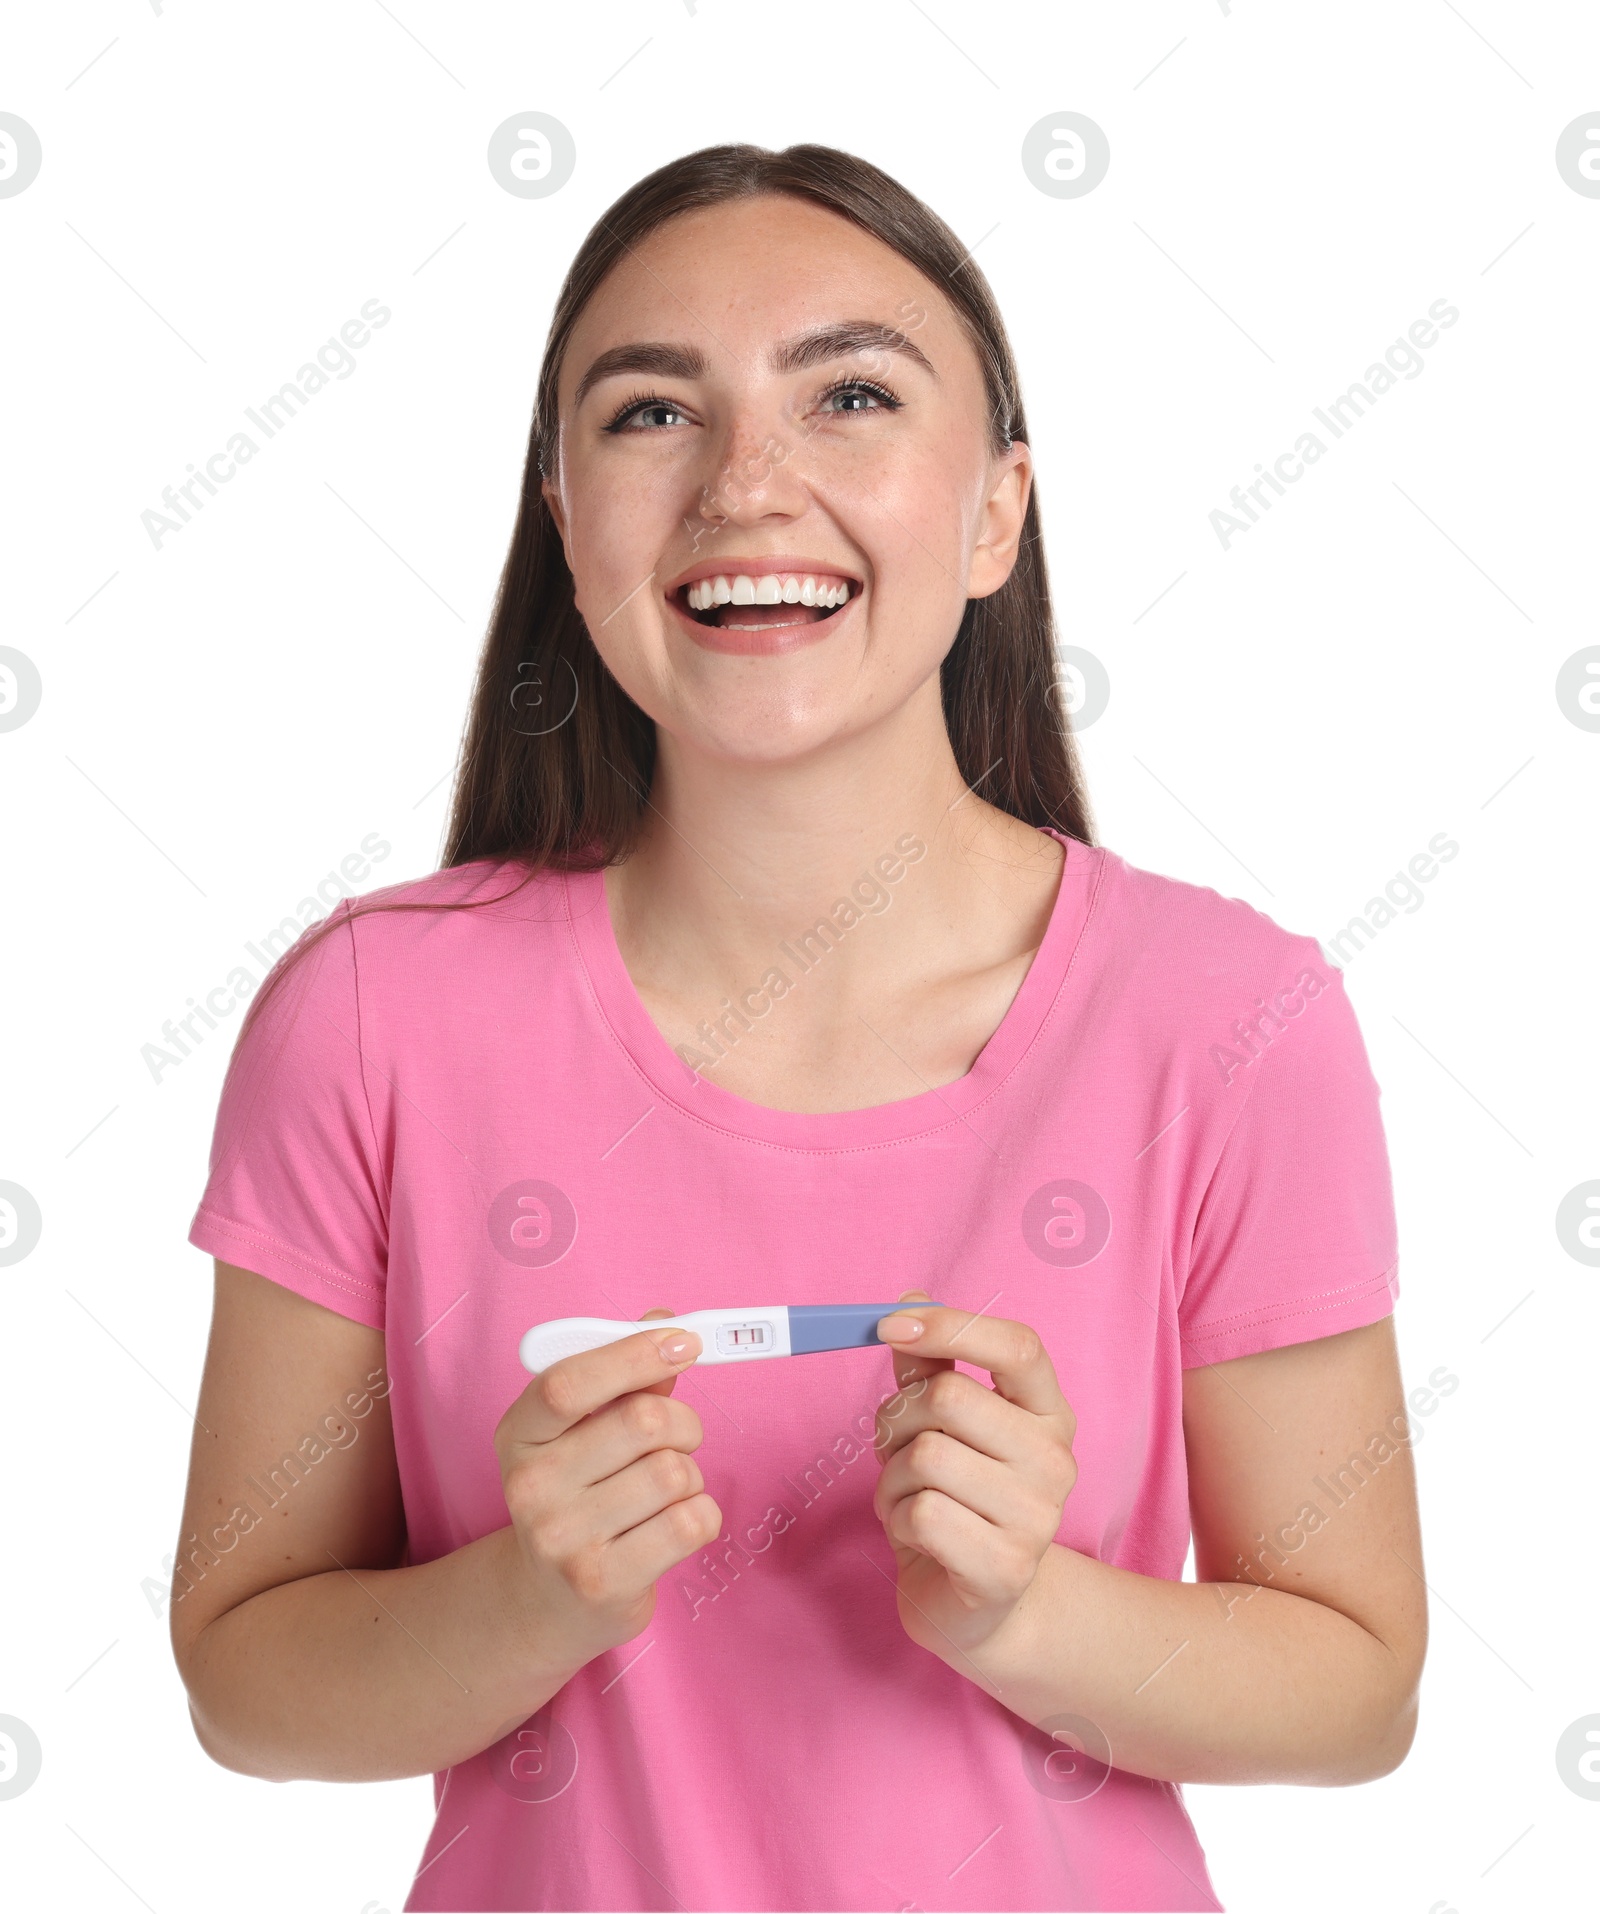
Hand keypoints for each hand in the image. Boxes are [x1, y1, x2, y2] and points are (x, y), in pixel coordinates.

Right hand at [493, 1307, 721, 1666]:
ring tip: (665, 1493)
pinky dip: (701, 1515)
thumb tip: (665, 1323)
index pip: (569, 1382)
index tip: (685, 1341)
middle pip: (642, 1421)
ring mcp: (562, 1540)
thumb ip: (625, 1379)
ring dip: (690, 1476)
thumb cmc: (581, 1496)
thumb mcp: (584, 1433)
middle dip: (682, 1421)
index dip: (634, 1353)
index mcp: (518, 1434)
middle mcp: (529, 1486)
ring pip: (674, 1473)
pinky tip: (672, 1527)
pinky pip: (691, 1522)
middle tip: (680, 1435)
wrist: (549, 1602)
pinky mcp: (602, 1584)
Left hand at [873, 1291, 1077, 1658]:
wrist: (978, 1605)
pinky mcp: (1006, 1567)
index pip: (1018, 1346)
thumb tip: (908, 1301)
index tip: (887, 1325)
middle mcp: (1055, 1460)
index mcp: (1048, 1412)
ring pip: (926, 1455)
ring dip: (893, 1477)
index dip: (951, 1325)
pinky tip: (918, 1536)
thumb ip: (929, 1365)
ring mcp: (1038, 1517)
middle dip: (899, 1419)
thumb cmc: (955, 1498)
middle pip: (951, 1396)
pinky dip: (898, 1518)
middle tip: (898, 1450)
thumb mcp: (940, 1424)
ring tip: (911, 1499)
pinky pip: (922, 1512)